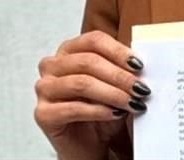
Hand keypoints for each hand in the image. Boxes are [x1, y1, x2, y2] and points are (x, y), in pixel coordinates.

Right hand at [34, 30, 149, 159]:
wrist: (88, 144)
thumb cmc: (100, 109)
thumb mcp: (115, 84)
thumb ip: (122, 70)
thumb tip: (139, 66)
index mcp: (69, 49)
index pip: (94, 40)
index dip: (118, 51)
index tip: (139, 65)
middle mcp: (52, 65)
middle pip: (88, 62)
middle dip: (119, 76)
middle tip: (140, 88)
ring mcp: (44, 88)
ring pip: (81, 83)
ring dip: (112, 93)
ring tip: (132, 102)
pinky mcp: (43, 113)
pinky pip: (73, 108)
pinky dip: (99, 110)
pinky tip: (115, 113)